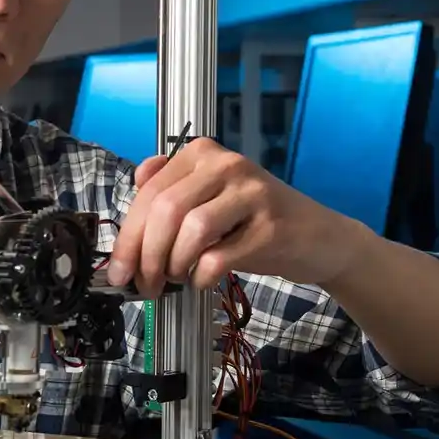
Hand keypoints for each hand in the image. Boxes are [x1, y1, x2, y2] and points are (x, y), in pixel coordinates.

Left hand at [106, 138, 365, 296]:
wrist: (320, 237)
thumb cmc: (257, 220)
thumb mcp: (211, 195)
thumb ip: (172, 187)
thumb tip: (135, 182)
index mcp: (203, 153)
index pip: (150, 192)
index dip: (128, 236)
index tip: (118, 270)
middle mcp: (228, 164)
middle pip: (166, 211)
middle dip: (145, 256)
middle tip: (143, 284)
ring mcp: (252, 194)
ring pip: (191, 231)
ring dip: (173, 265)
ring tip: (175, 279)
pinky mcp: (270, 228)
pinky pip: (218, 257)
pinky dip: (201, 276)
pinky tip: (203, 280)